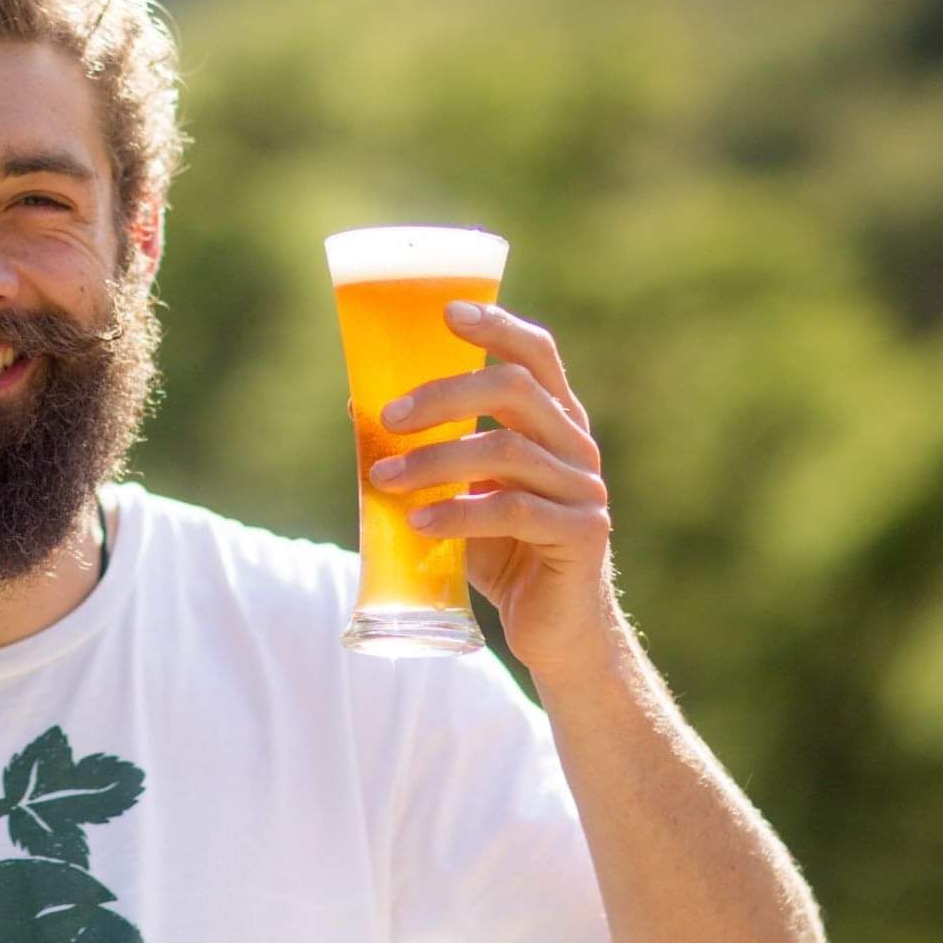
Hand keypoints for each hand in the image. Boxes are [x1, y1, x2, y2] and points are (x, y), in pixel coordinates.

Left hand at [371, 300, 615, 678]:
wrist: (554, 631)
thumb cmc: (502, 553)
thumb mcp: (461, 493)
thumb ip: (430, 451)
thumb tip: (359, 406)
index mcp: (554, 424)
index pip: (535, 355)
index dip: (496, 326)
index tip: (446, 312)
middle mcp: (576, 447)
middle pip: (515, 389)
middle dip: (444, 395)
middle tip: (388, 418)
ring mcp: (584, 490)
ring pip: (507, 450)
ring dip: (434, 462)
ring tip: (383, 481)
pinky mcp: (581, 535)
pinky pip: (513, 511)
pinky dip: (457, 514)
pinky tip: (419, 526)